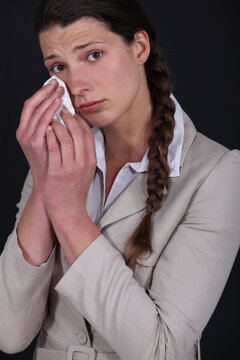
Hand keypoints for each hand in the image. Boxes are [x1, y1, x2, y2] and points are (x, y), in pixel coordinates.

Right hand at [16, 79, 63, 191]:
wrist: (49, 183)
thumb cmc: (53, 163)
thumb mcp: (51, 142)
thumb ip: (53, 128)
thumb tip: (63, 111)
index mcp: (26, 130)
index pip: (31, 105)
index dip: (41, 93)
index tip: (53, 84)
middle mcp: (23, 132)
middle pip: (32, 105)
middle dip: (45, 92)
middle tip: (58, 84)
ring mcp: (27, 137)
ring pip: (37, 112)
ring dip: (49, 100)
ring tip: (60, 92)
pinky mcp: (34, 143)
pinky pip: (42, 123)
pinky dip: (50, 113)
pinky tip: (59, 107)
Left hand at [45, 110, 98, 262]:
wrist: (69, 210)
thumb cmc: (75, 190)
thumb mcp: (86, 171)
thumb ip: (84, 154)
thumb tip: (79, 135)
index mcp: (91, 160)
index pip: (88, 133)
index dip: (79, 120)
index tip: (71, 114)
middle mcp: (83, 162)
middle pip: (78, 132)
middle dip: (69, 118)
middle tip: (60, 111)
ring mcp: (70, 167)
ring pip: (66, 137)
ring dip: (58, 124)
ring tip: (51, 119)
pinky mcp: (57, 171)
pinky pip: (54, 147)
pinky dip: (50, 135)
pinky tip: (46, 130)